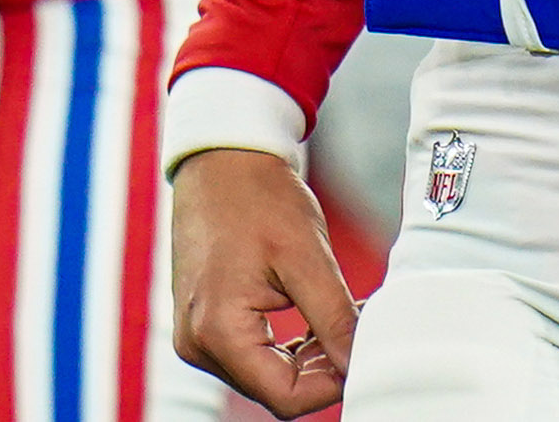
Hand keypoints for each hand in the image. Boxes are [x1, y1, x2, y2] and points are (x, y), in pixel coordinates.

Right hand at [170, 148, 359, 415]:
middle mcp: (197, 344)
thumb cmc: (257, 197)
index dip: (332, 382)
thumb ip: (334, 319)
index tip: (362, 348)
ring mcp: (196, 335)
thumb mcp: (306, 258)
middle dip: (323, 366)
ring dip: (308, 357)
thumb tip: (359, 364)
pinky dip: (286, 345)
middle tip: (356, 326)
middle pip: (274, 390)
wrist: (222, 160)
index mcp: (217, 332)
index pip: (285, 397)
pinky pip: (251, 355)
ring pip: (266, 375)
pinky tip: (313, 318)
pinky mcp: (204, 323)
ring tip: (340, 316)